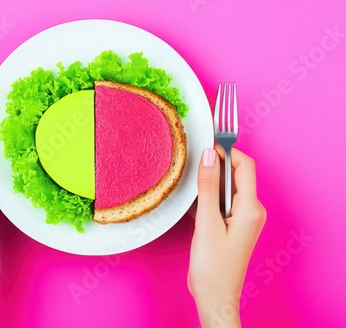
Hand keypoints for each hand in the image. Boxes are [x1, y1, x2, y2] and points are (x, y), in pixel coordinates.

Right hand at [188, 146, 265, 327]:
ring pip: (228, 187)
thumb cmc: (213, 266)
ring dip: (211, 180)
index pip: (244, 166)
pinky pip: (222, 200)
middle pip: (237, 174)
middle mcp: (251, 210)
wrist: (215, 296)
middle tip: (194, 162)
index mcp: (250, 208)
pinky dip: (209, 195)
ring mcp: (242, 217)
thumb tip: (208, 155)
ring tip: (191, 181)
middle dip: (217, 164)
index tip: (205, 146)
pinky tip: (193, 200)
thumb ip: (207, 187)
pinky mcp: (232, 224)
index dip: (226, 151)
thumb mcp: (206, 222)